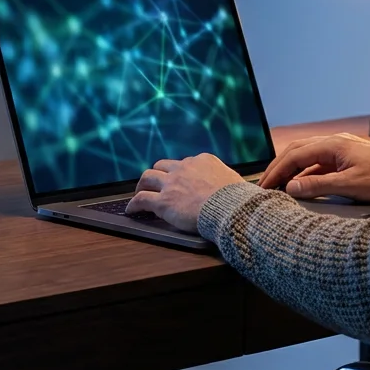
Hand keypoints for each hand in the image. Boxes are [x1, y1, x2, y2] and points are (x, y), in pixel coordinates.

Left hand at [126, 153, 244, 232]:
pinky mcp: (162, 201)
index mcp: (203, 160)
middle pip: (162, 165)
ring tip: (139, 192)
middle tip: (155, 183)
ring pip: (148, 177)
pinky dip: (134, 204)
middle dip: (158, 173)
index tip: (179, 179)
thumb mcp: (235, 180)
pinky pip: (141, 199)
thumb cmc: (237, 199)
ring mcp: (171, 183)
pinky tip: (131, 209)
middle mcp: (184, 167)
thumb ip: (225, 180)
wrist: (229, 208)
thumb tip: (231, 187)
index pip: (186, 163)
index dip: (180, 172)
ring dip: (142, 184)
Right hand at [258, 133, 369, 201]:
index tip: (263, 186)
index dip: (276, 171)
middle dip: (278, 167)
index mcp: (333, 144)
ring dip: (291, 169)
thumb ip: (318, 186)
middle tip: (264, 184)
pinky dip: (306, 173)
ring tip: (278, 185)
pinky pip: (319, 163)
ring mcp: (341, 149)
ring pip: (307, 156)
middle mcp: (334, 142)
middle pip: (297, 150)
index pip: (294, 155)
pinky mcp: (347, 158)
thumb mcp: (350, 186)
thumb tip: (290, 188)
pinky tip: (301, 186)